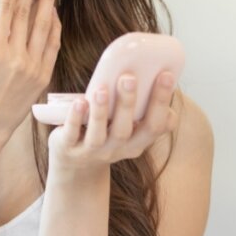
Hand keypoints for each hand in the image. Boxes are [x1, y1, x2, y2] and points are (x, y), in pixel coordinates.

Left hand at [47, 71, 178, 176]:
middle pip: (126, 129)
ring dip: (101, 111)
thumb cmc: (106, 134)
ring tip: (102, 89)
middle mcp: (117, 149)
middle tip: (128, 77)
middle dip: (128, 103)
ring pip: (99, 133)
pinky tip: (79, 102)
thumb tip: (155, 70)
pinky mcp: (69, 148)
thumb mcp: (128, 127)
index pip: (156, 125)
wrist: (76, 165)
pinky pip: (72, 133)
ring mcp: (92, 151)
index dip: (162, 101)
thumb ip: (140, 108)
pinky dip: (75, 118)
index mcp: (138, 142)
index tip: (166, 74)